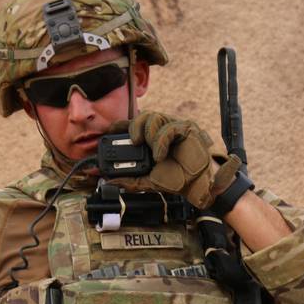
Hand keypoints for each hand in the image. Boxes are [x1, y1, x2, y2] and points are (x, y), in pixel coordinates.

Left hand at [107, 111, 241, 208]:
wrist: (195, 186)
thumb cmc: (175, 180)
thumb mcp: (147, 181)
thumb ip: (128, 181)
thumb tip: (108, 182)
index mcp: (149, 140)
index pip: (133, 125)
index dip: (120, 125)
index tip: (108, 130)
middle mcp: (160, 131)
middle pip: (142, 116)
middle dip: (133, 126)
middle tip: (133, 142)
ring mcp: (172, 128)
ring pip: (154, 116)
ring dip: (149, 133)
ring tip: (153, 153)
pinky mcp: (185, 128)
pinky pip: (168, 127)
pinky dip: (161, 141)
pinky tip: (160, 155)